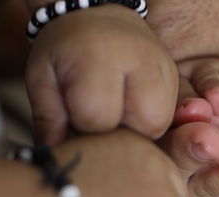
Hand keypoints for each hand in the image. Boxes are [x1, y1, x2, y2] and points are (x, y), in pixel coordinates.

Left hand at [26, 4, 177, 144]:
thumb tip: (59, 156)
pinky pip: (169, 117)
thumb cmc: (67, 48)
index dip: (81, 128)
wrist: (100, 17)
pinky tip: (131, 109)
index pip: (97, 118)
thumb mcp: (43, 77)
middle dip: (117, 134)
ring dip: (136, 131)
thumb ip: (48, 118)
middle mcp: (142, 61)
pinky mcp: (174, 78)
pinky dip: (149, 122)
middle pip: (141, 127)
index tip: (72, 118)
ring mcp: (165, 70)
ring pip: (160, 126)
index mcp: (100, 56)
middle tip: (99, 119)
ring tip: (116, 114)